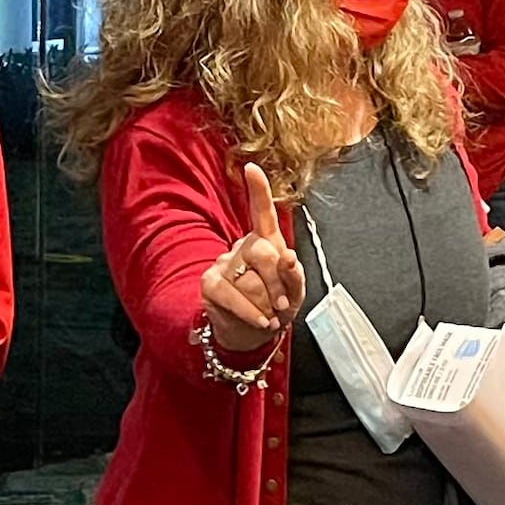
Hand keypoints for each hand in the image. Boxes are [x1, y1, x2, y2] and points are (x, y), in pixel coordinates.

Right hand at [201, 163, 305, 356]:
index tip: (252, 168)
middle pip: (263, 253)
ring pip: (248, 279)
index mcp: (266, 242)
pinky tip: (260, 320)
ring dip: (265, 304)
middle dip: (277, 283)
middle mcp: (243, 247)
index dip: (258, 190)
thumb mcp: (295, 294)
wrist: (250, 335)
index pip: (262, 213)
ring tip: (269, 315)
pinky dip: (249, 311)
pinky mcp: (210, 283)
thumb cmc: (275, 307)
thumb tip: (288, 258)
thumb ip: (295, 276)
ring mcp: (223, 263)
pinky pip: (231, 294)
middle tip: (282, 305)